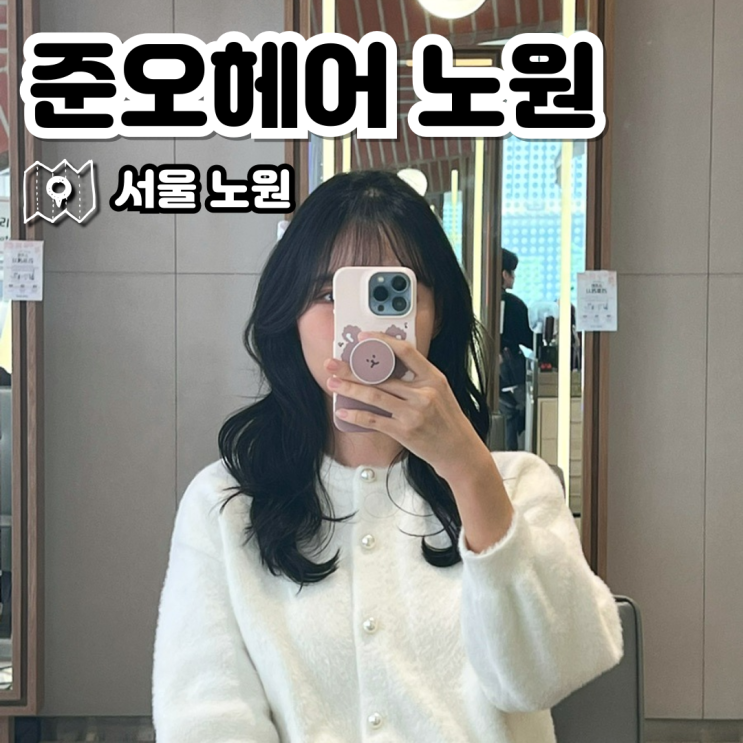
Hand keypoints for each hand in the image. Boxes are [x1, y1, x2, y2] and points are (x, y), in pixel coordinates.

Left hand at [325, 331, 491, 480]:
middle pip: (381, 375)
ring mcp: (413, 413)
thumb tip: (384, 365)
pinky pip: (373, 420)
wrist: (458, 450)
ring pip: (374, 395)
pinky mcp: (404, 431)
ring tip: (332, 383)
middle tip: (332, 363)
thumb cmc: (447, 420)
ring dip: (349, 389)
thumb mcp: (439, 391)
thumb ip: (417, 378)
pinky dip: (355, 415)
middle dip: (352, 369)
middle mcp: (423, 393)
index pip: (405, 351)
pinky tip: (343, 410)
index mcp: (433, 377)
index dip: (382, 342)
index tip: (363, 338)